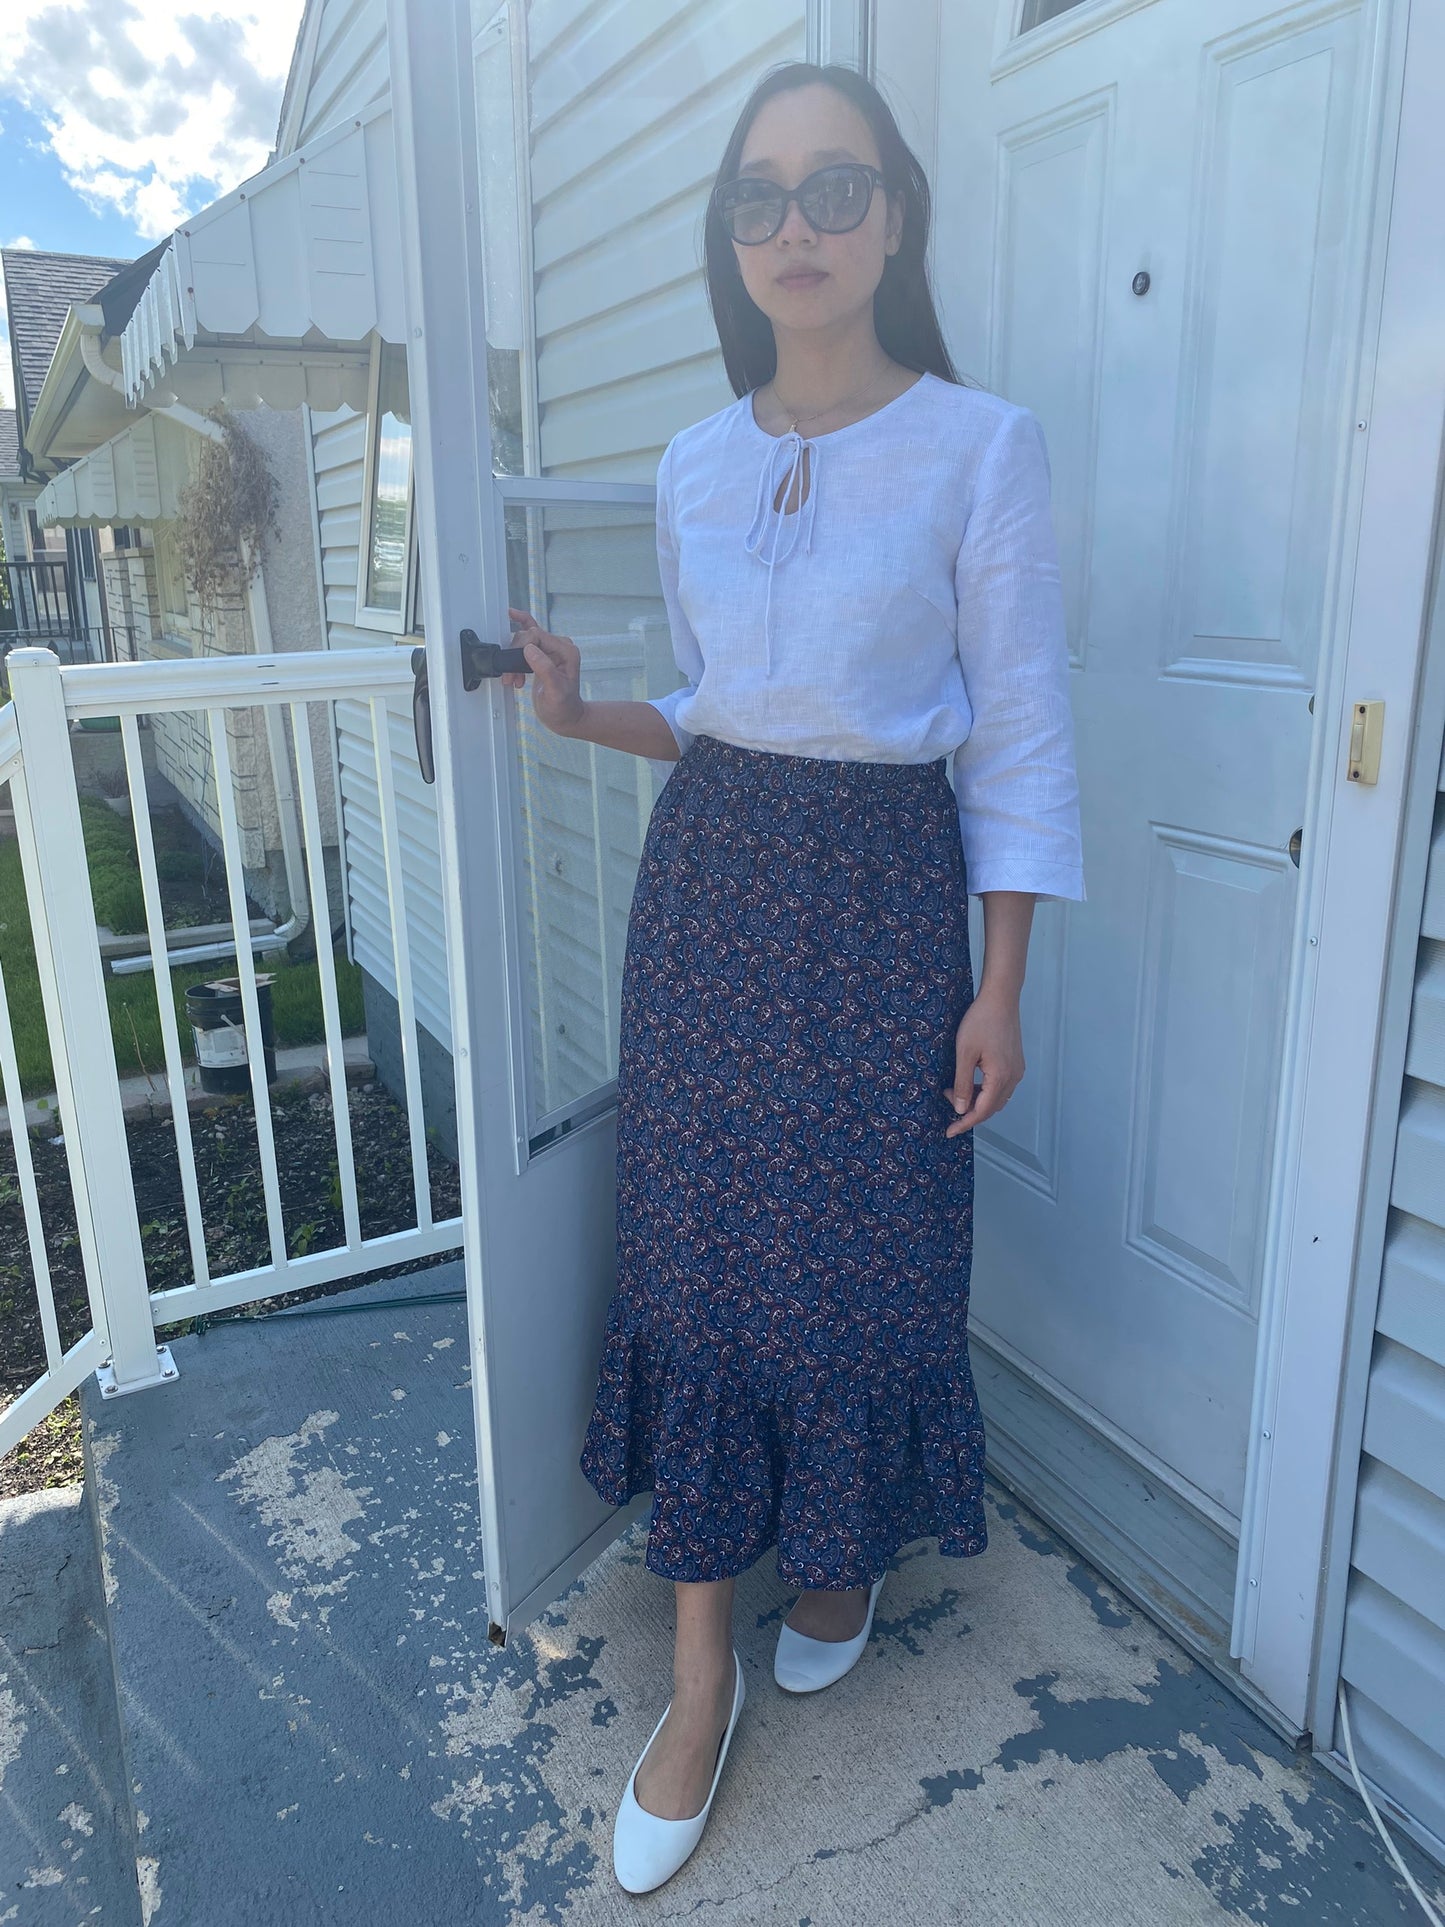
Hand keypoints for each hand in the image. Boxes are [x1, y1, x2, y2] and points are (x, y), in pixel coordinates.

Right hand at [503, 607, 586, 737]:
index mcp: (567, 651)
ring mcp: (552, 649)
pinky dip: (518, 640)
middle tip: (511, 677)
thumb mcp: (555, 692)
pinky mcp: (544, 654)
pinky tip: (512, 635)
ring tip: (513, 678)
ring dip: (514, 656)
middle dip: (515, 654)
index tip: (515, 668)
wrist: (565, 716)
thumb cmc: (564, 708)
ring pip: (525, 639)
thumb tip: (529, 650)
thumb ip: (545, 670)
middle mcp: (560, 647)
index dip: (521, 648)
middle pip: (529, 636)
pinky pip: (529, 638)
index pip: (537, 636)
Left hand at [944, 986, 1023, 1135]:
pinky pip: (1001, 1086)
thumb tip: (960, 1109)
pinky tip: (970, 1082)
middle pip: (991, 1108)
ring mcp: (1017, 1070)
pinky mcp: (1015, 1063)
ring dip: (977, 1100)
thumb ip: (963, 1083)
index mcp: (1001, 1077)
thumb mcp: (965, 1053)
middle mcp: (1013, 1077)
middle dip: (968, 1111)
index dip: (964, 1123)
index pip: (982, 1111)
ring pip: (996, 1098)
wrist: (1000, 999)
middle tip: (948, 1101)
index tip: (949, 1132)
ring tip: (955, 1090)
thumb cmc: (981, 1021)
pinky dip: (985, 1091)